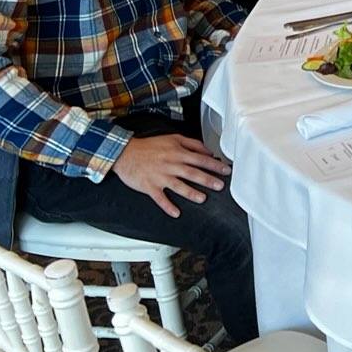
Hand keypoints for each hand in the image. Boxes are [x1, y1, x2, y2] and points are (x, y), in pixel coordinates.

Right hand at [111, 135, 229, 218]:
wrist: (125, 153)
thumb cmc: (149, 146)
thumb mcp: (173, 138)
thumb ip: (193, 144)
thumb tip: (208, 151)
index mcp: (178, 153)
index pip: (201, 159)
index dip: (215, 165)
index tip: (226, 170)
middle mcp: (171, 165)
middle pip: (192, 173)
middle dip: (208, 180)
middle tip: (220, 186)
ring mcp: (160, 177)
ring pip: (178, 186)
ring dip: (191, 193)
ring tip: (202, 199)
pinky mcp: (149, 187)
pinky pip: (160, 198)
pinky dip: (167, 206)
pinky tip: (176, 213)